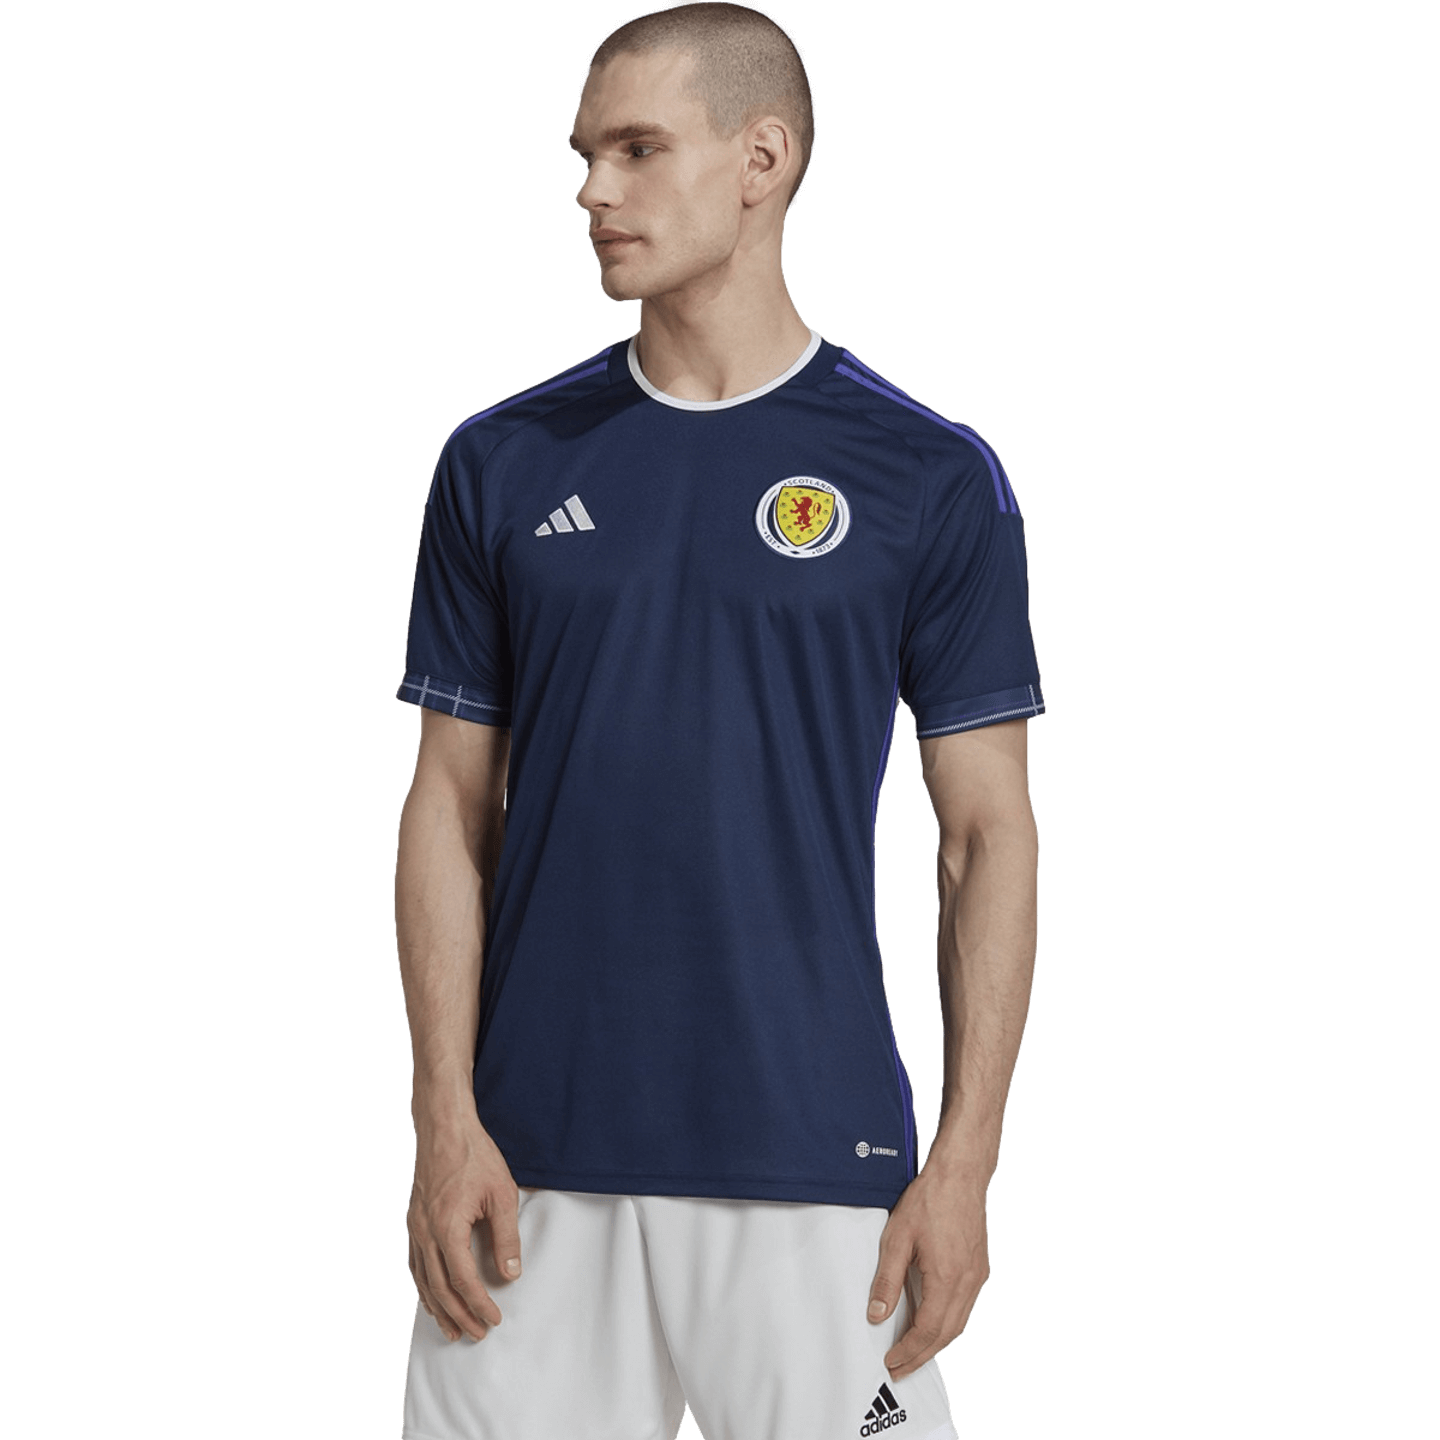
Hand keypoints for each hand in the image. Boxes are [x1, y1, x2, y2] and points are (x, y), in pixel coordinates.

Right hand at [406, 1114, 522, 1341]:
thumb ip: (506, 1236)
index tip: (493, 1319)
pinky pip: (415, 1264)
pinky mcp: (413, 1221)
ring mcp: (415, 1227)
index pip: (463, 1280)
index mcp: (447, 1227)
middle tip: (476, 1333)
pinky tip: (432, 1296)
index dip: (478, 1304)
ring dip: (438, 1307)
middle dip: (459, 1314)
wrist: (444, 1128)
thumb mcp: (502, 1194)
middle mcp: (425, 1232)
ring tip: (452, 1329)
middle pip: (439, 1287)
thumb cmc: (475, 1156)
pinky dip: (424, 1286)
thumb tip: (510, 1273)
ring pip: (422, 1280)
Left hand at [866, 1165, 989, 1378]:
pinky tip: (933, 1321)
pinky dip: (948, 1322)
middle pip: (947, 1334)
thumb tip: (877, 1315)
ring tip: (914, 1352)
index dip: (909, 1350)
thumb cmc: (930, 1199)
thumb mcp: (897, 1237)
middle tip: (900, 1368)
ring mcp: (977, 1276)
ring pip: (959, 1323)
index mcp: (947, 1278)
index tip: (892, 1361)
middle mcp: (968, 1283)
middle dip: (922, 1355)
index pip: (928, 1330)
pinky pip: (966, 1307)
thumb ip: (887, 1280)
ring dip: (936, 1342)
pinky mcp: (980, 1267)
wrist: (960, 1173)